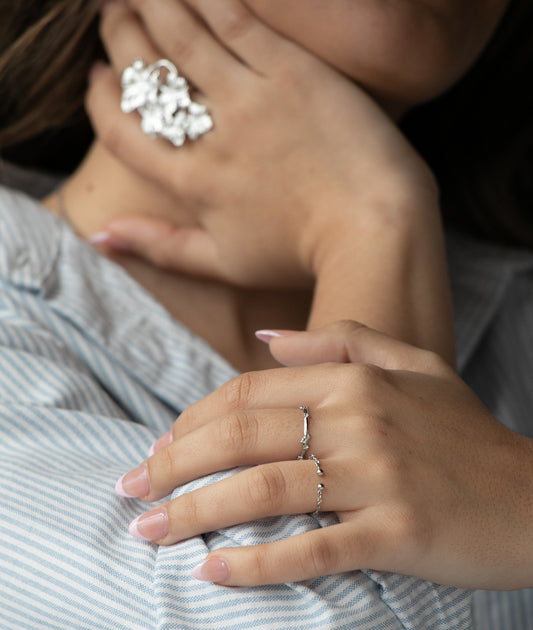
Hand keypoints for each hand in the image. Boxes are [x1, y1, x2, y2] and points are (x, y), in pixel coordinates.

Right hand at [87, 0, 433, 288]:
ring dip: (150, 0)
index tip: (98, 78)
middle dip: (119, 35)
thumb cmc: (302, 255)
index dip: (99, 100)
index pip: (121, 132)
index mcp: (192, 185)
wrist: (373, 231)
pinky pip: (234, 17)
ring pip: (180, 33)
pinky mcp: (291, 70)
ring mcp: (250, 99)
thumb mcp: (224, 264)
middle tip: (116, 17)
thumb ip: (160, 247)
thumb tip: (98, 236)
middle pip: (144, 73)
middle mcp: (211, 137)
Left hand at [115, 321, 532, 589]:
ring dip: (196, 513)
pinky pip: (312, 550)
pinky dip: (258, 564)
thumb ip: (342, 342)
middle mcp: (361, 420)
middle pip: (241, 438)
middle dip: (172, 464)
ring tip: (147, 533)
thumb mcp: (416, 366)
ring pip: (265, 490)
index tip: (156, 448)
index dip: (190, 421)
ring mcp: (379, 477)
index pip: (245, 394)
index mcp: (354, 380)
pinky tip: (214, 574)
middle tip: (128, 490)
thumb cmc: (468, 436)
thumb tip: (269, 338)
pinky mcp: (397, 533)